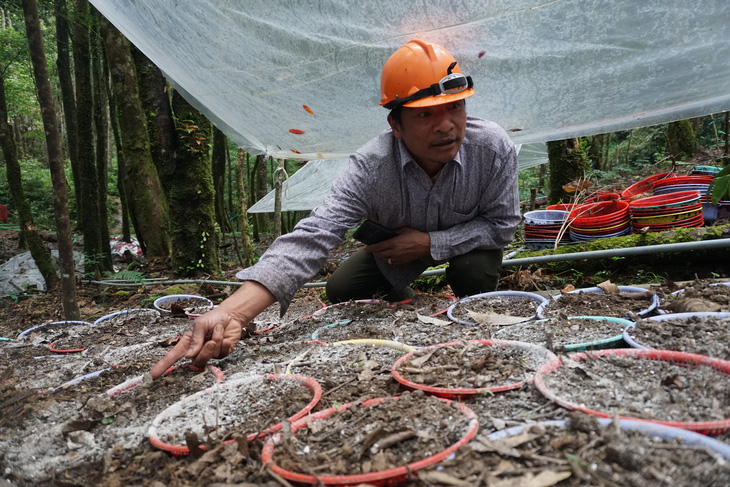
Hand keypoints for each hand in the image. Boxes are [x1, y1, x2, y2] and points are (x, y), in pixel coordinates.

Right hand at [149, 281, 275, 377]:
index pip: (173, 356)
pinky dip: (225, 345)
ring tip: (219, 331)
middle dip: (204, 352)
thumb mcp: (200, 324)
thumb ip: (195, 339)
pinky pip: (222, 355)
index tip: (153, 375)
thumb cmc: (212, 318)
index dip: (163, 365)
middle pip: (196, 361)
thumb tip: (189, 356)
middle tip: (210, 341)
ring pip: (210, 357)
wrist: (231, 315)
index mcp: (187, 343)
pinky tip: (226, 338)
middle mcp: (197, 350)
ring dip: (216, 343)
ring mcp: (210, 353)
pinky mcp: (222, 354)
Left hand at [365, 227, 429, 265]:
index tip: (365, 249)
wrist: (426, 245)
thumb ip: (395, 231)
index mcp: (393, 243)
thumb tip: (388, 231)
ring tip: (380, 253)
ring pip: (385, 259)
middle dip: (374, 252)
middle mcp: (394, 252)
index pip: (377, 247)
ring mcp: (398, 258)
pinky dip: (388, 260)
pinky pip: (392, 263)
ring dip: (381, 256)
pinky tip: (389, 257)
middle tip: (372, 250)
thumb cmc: (416, 236)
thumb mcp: (404, 229)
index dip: (370, 248)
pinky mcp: (403, 262)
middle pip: (379, 254)